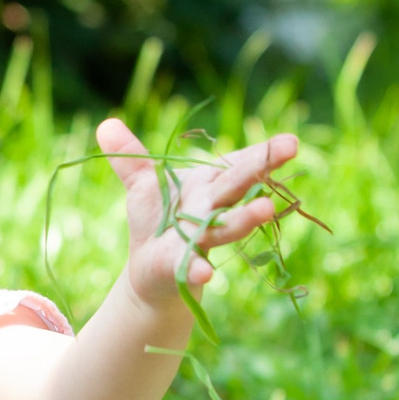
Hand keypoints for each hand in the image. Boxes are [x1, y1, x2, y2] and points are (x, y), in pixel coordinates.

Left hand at [99, 117, 300, 309]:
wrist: (149, 270)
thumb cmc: (158, 221)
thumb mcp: (143, 185)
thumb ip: (130, 156)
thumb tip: (106, 125)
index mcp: (207, 184)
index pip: (237, 163)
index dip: (262, 151)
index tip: (289, 140)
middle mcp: (212, 208)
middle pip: (238, 185)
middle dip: (263, 166)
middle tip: (292, 147)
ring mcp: (201, 238)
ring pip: (227, 226)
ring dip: (246, 218)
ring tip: (266, 209)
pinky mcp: (182, 266)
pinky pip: (193, 267)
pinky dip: (198, 270)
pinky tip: (205, 274)